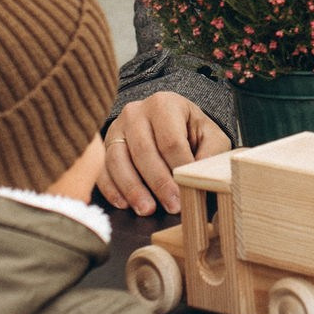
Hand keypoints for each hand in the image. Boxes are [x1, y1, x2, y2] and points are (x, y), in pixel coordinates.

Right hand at [96, 90, 230, 215]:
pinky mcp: (104, 147)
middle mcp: (135, 112)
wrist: (167, 122)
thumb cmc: (189, 130)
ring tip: (147, 209)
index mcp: (164, 104)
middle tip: (171, 206)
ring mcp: (116, 128)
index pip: (170, 141)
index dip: (179, 169)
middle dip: (158, 183)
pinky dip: (111, 188)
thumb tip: (200, 177)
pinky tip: (124, 203)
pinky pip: (103, 169)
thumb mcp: (209, 136)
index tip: (187, 191)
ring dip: (132, 189)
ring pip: (118, 160)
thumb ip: (210, 153)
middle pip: (144, 151)